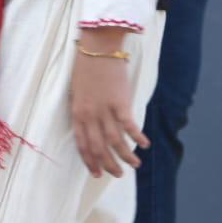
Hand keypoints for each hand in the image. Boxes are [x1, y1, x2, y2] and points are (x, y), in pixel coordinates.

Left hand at [71, 37, 147, 178]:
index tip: (96, 173)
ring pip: (116, 142)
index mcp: (77, 113)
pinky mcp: (120, 102)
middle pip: (100, 148)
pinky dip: (138, 137)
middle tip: (117, 174)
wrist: (97, 47)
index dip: (90, 162)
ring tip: (134, 165)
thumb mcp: (77, 92)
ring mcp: (105, 110)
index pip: (83, 145)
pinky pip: (130, 126)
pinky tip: (144, 145)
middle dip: (109, 165)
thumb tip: (90, 129)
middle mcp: (90, 115)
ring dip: (126, 156)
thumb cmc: (85, 68)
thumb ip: (82, 112)